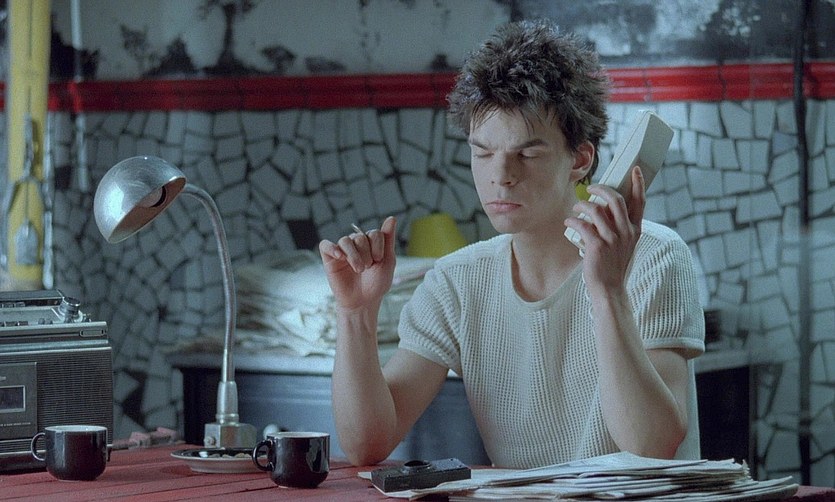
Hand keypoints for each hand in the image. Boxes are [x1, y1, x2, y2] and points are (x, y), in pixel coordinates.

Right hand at [318, 216, 396, 310]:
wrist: (363, 302)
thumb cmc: (376, 283)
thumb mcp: (387, 261)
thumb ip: (388, 239)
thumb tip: (391, 218)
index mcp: (371, 242)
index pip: (374, 233)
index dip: (378, 245)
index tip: (379, 261)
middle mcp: (356, 243)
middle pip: (360, 236)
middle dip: (366, 253)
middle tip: (367, 268)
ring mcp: (342, 250)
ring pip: (345, 240)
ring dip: (353, 255)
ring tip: (359, 269)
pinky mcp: (329, 258)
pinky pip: (325, 245)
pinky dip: (332, 248)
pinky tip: (339, 256)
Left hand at [565, 166, 644, 291]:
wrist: (609, 289)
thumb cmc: (613, 266)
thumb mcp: (624, 245)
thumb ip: (619, 227)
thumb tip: (604, 209)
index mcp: (635, 230)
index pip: (640, 202)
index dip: (639, 184)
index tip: (635, 170)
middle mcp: (626, 232)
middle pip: (616, 199)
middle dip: (601, 189)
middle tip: (591, 188)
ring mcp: (612, 239)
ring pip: (596, 210)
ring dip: (583, 205)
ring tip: (576, 207)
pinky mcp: (597, 246)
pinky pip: (582, 224)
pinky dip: (573, 221)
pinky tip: (568, 222)